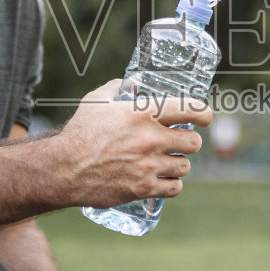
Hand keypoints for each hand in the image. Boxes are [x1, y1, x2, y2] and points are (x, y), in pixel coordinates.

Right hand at [56, 79, 213, 207]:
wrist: (63, 168)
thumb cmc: (79, 132)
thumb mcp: (96, 101)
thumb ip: (116, 89)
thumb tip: (128, 82)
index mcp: (143, 113)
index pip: (191, 109)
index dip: (204, 114)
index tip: (205, 117)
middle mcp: (151, 138)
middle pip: (194, 142)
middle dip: (189, 142)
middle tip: (181, 142)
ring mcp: (149, 165)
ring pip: (185, 166)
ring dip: (180, 164)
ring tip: (170, 162)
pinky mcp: (144, 188)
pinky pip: (175, 187)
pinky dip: (172, 184)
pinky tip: (167, 181)